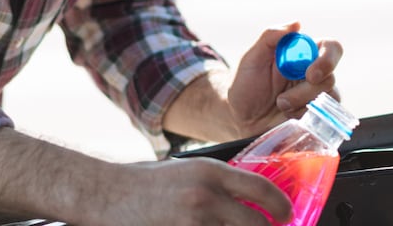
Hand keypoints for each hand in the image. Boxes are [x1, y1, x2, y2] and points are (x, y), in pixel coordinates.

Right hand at [91, 157, 291, 225]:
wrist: (105, 194)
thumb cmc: (144, 183)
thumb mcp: (187, 171)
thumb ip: (217, 184)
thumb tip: (249, 199)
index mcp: (210, 172)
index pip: (261, 188)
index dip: (281, 205)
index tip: (287, 214)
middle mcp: (205, 196)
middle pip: (256, 224)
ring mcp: (193, 222)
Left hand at [226, 23, 342, 135]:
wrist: (241, 120)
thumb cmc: (245, 86)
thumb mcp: (251, 59)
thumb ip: (270, 37)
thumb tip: (296, 24)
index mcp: (303, 53)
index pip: (331, 47)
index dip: (327, 59)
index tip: (310, 75)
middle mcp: (314, 72)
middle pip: (330, 76)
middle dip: (308, 90)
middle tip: (283, 100)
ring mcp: (317, 95)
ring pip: (328, 98)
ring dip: (300, 104)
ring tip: (279, 105)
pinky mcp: (317, 116)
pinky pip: (324, 117)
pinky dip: (303, 117)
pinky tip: (288, 116)